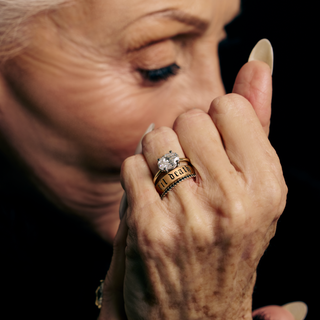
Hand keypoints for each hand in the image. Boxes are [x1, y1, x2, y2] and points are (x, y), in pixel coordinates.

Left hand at [118, 58, 286, 319]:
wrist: (196, 311)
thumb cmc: (223, 243)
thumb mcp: (251, 185)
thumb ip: (255, 120)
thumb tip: (260, 58)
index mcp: (266, 187)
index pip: (227, 106)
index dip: (213, 124)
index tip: (212, 148)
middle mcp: (234, 202)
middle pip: (188, 118)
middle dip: (184, 139)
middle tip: (190, 174)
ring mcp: (190, 217)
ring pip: (156, 137)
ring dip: (158, 155)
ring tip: (170, 188)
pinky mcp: (149, 228)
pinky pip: (132, 166)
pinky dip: (136, 177)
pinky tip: (150, 202)